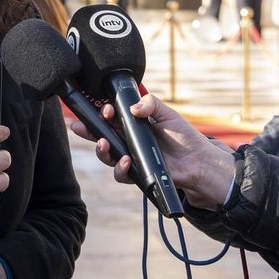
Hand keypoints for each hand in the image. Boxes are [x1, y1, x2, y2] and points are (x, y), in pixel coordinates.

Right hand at [69, 93, 234, 209]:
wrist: (197, 161)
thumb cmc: (183, 136)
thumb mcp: (167, 113)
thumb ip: (150, 103)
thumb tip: (133, 107)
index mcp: (132, 124)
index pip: (110, 117)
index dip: (101, 113)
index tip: (103, 109)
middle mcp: (128, 140)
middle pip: (101, 135)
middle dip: (87, 131)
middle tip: (80, 126)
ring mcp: (131, 157)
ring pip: (106, 155)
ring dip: (100, 150)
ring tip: (103, 143)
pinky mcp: (137, 174)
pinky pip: (121, 174)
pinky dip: (120, 168)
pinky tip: (126, 161)